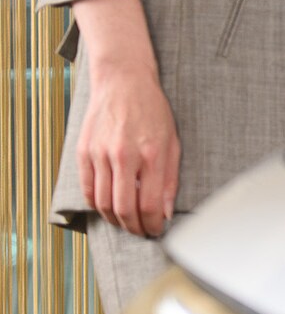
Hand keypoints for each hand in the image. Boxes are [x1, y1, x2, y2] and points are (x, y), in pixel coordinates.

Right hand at [72, 0, 180, 236]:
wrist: (123, 81)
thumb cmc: (152, 111)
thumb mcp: (173, 142)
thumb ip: (170, 179)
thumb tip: (166, 212)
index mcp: (151, 154)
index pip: (150, 204)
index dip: (153, 225)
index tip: (156, 230)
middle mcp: (123, 155)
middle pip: (124, 209)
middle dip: (134, 228)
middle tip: (141, 232)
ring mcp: (100, 154)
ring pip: (102, 203)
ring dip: (115, 220)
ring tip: (126, 223)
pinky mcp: (83, 151)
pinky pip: (87, 189)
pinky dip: (96, 205)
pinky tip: (108, 207)